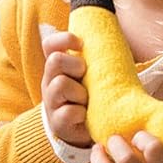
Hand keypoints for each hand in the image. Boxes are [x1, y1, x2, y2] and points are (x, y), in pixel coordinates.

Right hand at [40, 28, 90, 146]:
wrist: (84, 131)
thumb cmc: (90, 97)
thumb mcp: (90, 76)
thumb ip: (94, 59)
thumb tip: (112, 32)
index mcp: (58, 68)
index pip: (50, 45)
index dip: (64, 39)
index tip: (80, 43)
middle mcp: (50, 82)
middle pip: (55, 61)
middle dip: (75, 65)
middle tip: (85, 75)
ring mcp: (51, 102)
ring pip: (60, 84)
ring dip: (79, 91)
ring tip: (86, 100)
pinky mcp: (58, 122)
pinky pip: (69, 112)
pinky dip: (81, 113)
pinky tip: (86, 116)